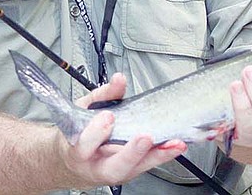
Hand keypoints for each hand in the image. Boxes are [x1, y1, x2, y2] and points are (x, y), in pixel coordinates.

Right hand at [59, 73, 186, 188]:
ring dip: (157, 155)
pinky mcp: (131, 171)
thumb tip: (119, 80)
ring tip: (174, 143)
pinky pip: (148, 165)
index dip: (95, 133)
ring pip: (136, 169)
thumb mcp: (84, 110)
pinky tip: (176, 145)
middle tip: (145, 137)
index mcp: (79, 151)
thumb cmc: (79, 134)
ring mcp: (116, 171)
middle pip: (115, 166)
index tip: (108, 117)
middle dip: (132, 152)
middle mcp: (97, 167)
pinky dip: (163, 155)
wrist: (75, 161)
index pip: (84, 146)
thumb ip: (103, 95)